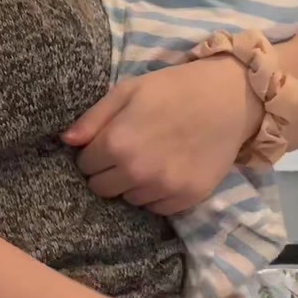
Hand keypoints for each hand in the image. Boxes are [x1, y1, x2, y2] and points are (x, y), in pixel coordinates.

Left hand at [63, 57, 257, 216]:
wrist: (230, 97)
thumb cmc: (174, 88)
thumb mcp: (128, 90)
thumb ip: (93, 118)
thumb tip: (67, 142)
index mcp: (117, 143)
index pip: (85, 166)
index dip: (93, 154)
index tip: (108, 144)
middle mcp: (137, 172)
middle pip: (102, 189)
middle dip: (108, 173)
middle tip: (127, 153)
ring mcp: (164, 188)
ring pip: (130, 200)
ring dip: (133, 184)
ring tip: (151, 159)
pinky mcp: (187, 198)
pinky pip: (157, 208)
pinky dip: (157, 194)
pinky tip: (168, 170)